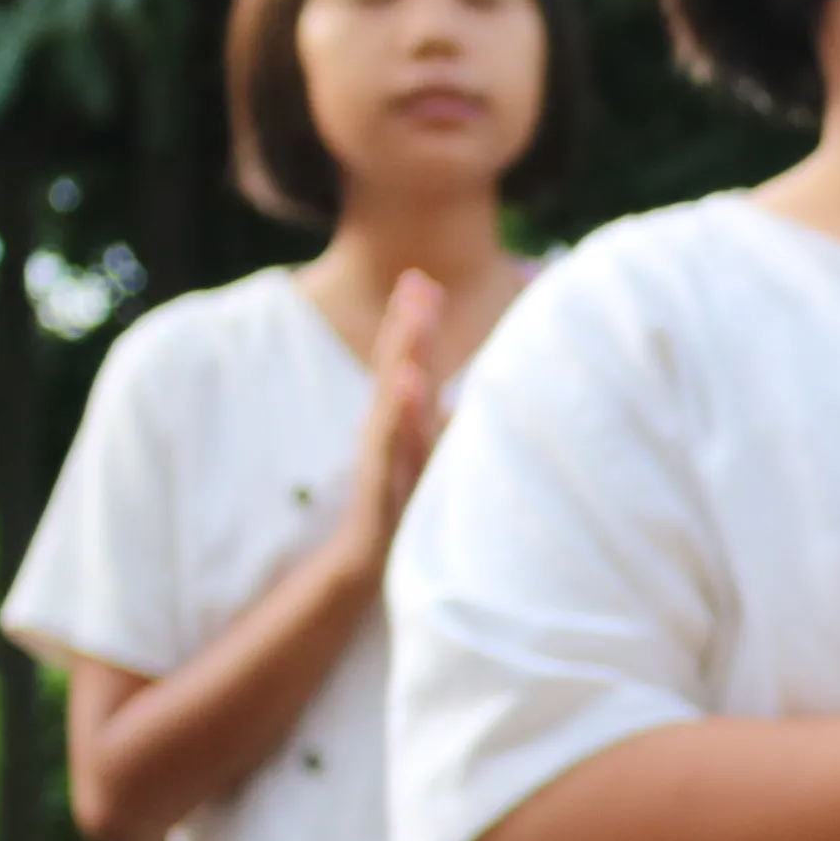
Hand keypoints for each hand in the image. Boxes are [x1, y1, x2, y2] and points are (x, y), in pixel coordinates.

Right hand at [344, 269, 450, 560]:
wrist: (369, 560)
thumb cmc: (404, 504)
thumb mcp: (429, 457)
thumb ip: (444, 425)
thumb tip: (470, 402)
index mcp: (400, 418)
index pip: (406, 362)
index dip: (412, 322)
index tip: (422, 281)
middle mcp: (390, 426)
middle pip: (400, 366)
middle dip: (409, 323)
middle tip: (418, 280)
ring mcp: (386, 449)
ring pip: (397, 393)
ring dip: (407, 350)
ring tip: (416, 311)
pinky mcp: (386, 476)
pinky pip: (395, 438)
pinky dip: (401, 408)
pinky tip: (408, 381)